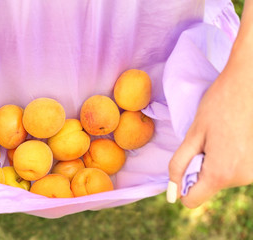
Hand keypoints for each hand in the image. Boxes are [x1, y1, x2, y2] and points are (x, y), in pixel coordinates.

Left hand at [167, 0, 252, 207]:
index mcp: (221, 174)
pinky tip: (233, 136)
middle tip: (207, 141)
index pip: (192, 200)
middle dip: (201, 167)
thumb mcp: (192, 135)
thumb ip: (179, 166)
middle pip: (208, 186)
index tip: (184, 166)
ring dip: (217, 161)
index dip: (182, 186)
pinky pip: (236, 168)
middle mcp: (243, 178)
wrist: (249, 83)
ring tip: (222, 136)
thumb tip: (173, 194)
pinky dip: (230, 157)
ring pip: (222, 177)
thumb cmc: (218, 105)